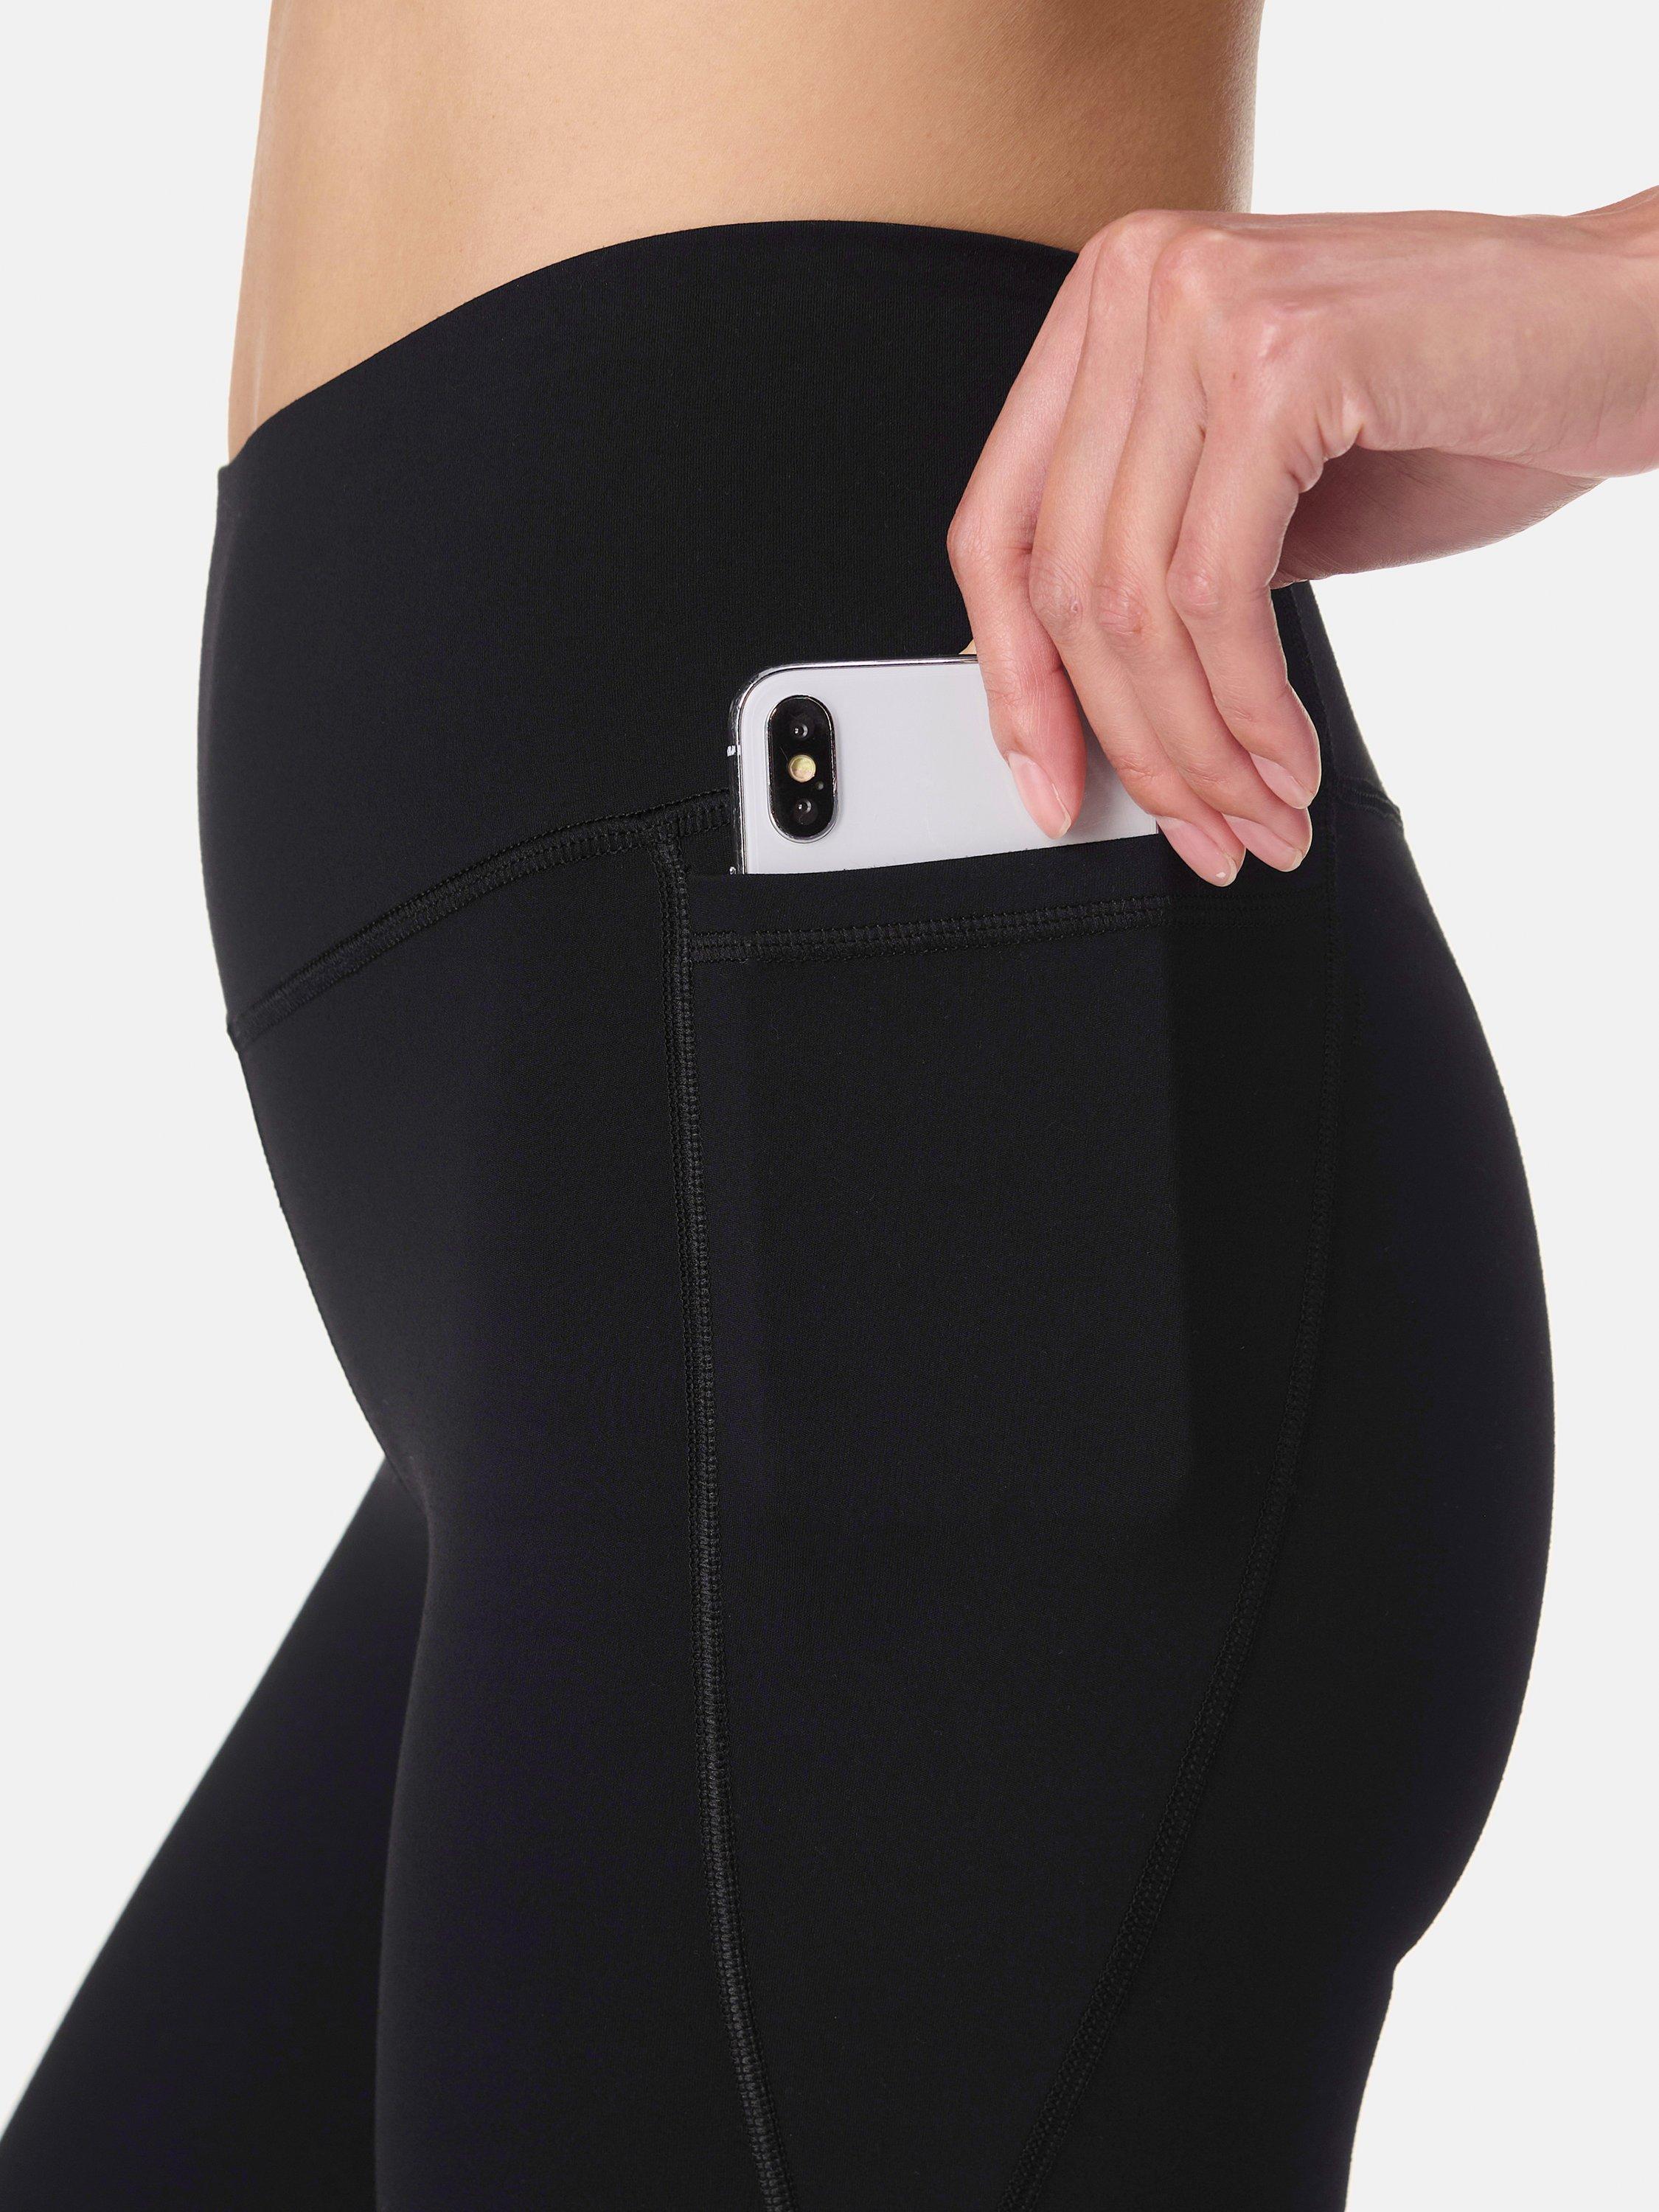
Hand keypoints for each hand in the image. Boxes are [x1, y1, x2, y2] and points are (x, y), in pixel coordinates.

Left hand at [949, 190, 1658, 880]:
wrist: (1636, 328)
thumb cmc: (1468, 405)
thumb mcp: (1269, 491)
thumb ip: (1159, 561)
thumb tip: (1063, 693)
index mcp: (1113, 299)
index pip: (997, 526)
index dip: (1014, 681)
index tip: (1052, 787)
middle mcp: (1139, 280)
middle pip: (1065, 581)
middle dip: (1132, 743)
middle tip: (1196, 833)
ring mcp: (1205, 306)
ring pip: (1134, 601)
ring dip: (1197, 747)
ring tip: (1256, 817)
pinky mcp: (1286, 359)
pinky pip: (1218, 592)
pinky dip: (1248, 707)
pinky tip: (1290, 762)